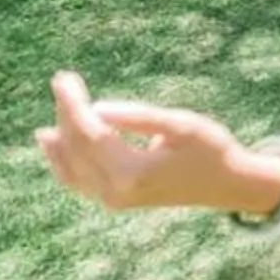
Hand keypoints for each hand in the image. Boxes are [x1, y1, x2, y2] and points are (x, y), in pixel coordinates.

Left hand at [34, 71, 277, 215]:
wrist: (226, 184)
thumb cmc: (210, 148)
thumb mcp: (182, 125)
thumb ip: (140, 117)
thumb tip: (97, 108)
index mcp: (132, 173)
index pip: (89, 134)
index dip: (72, 104)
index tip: (63, 78)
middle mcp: (115, 192)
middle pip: (76, 148)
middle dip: (65, 113)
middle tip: (62, 80)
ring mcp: (112, 200)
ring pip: (70, 165)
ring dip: (59, 135)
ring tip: (56, 104)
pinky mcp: (114, 200)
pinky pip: (77, 179)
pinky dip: (61, 159)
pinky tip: (52, 142)